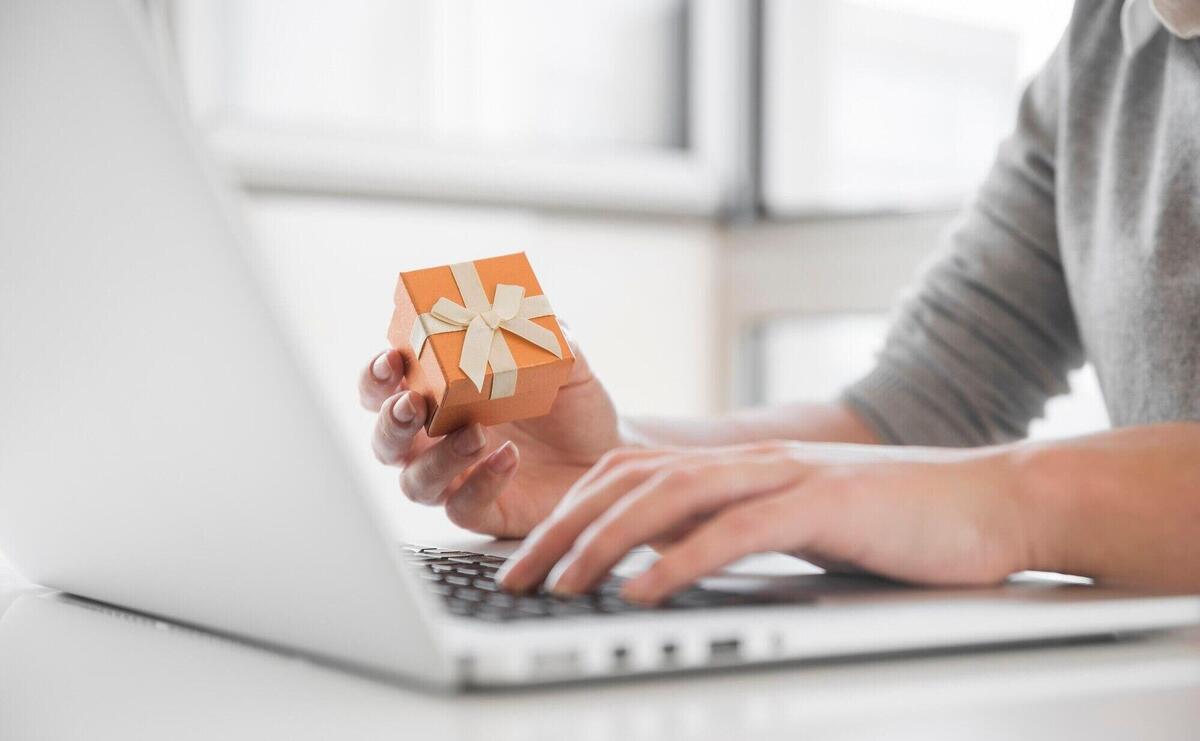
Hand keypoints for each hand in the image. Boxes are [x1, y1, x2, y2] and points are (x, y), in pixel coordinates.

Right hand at [359, 339, 620, 537]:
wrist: (607, 449)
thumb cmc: (571, 403)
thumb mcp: (564, 360)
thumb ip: (543, 335)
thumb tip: (527, 310)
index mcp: (440, 394)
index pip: (384, 389)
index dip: (376, 377)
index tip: (392, 359)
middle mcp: (437, 441)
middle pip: (385, 441)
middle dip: (391, 423)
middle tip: (414, 404)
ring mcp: (458, 478)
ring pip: (415, 483)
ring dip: (436, 459)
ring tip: (473, 434)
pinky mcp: (486, 511)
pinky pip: (462, 508)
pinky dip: (479, 484)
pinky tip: (507, 459)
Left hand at [496, 441, 1028, 602]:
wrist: (992, 502)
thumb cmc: (895, 523)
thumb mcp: (796, 524)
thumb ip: (732, 531)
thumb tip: (666, 562)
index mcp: (738, 465)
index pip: (629, 476)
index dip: (569, 513)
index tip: (528, 560)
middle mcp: (749, 461)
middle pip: (629, 483)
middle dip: (561, 530)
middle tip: (514, 578)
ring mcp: (783, 476)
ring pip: (667, 500)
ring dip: (603, 545)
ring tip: (559, 585)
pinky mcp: (822, 505)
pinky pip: (733, 533)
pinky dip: (677, 562)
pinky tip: (639, 591)